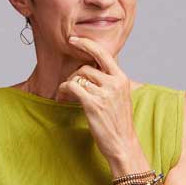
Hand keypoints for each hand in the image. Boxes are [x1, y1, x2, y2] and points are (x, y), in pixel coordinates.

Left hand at [57, 36, 138, 162]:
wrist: (123, 145)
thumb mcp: (121, 98)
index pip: (103, 54)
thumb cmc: (119, 124)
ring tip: (66, 95)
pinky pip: (72, 87)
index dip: (87, 44)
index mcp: (122, 79)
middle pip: (86, 67)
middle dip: (74, 75)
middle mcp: (115, 83)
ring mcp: (104, 93)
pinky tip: (62, 96)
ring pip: (78, 77)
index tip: (74, 39)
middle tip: (68, 86)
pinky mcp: (93, 104)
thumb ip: (110, 83)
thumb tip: (92, 72)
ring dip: (68, 84)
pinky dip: (63, 89)